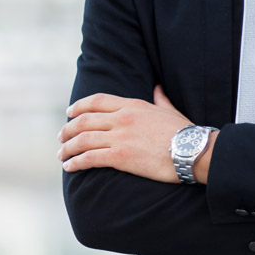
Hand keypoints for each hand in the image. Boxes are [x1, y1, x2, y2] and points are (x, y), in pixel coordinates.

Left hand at [57, 86, 192, 182]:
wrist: (192, 150)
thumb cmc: (185, 132)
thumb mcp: (170, 110)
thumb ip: (160, 98)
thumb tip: (157, 87)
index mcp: (133, 105)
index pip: (97, 101)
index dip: (79, 106)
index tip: (69, 113)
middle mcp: (123, 118)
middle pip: (84, 120)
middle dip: (68, 129)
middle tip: (62, 137)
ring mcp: (120, 137)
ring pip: (82, 139)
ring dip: (67, 147)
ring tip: (61, 155)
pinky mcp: (120, 157)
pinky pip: (89, 158)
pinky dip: (75, 162)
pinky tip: (70, 167)